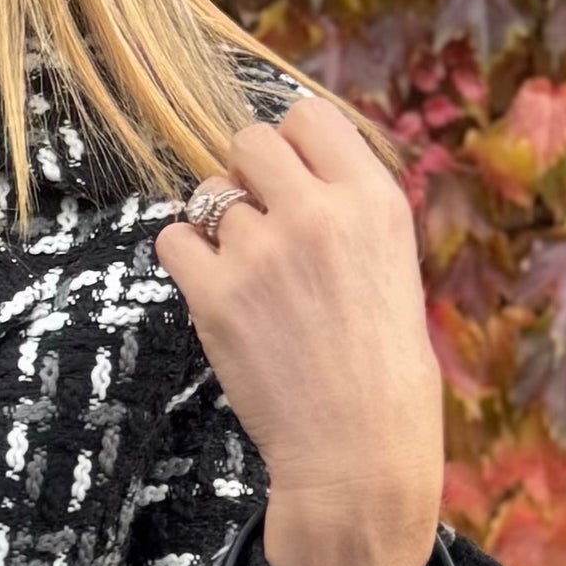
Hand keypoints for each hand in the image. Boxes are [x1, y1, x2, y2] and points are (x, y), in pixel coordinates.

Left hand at [153, 95, 443, 565]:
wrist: (358, 449)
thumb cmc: (382, 365)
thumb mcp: (393, 262)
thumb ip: (346, 207)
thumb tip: (292, 165)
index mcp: (374, 200)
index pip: (307, 116)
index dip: (292, 145)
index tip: (293, 180)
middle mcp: (317, 214)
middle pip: (250, 141)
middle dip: (249, 176)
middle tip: (262, 224)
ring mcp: (260, 251)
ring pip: (208, 193)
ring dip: (218, 224)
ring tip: (248, 274)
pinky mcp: (213, 294)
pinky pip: (172, 239)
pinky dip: (186, 260)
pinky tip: (215, 289)